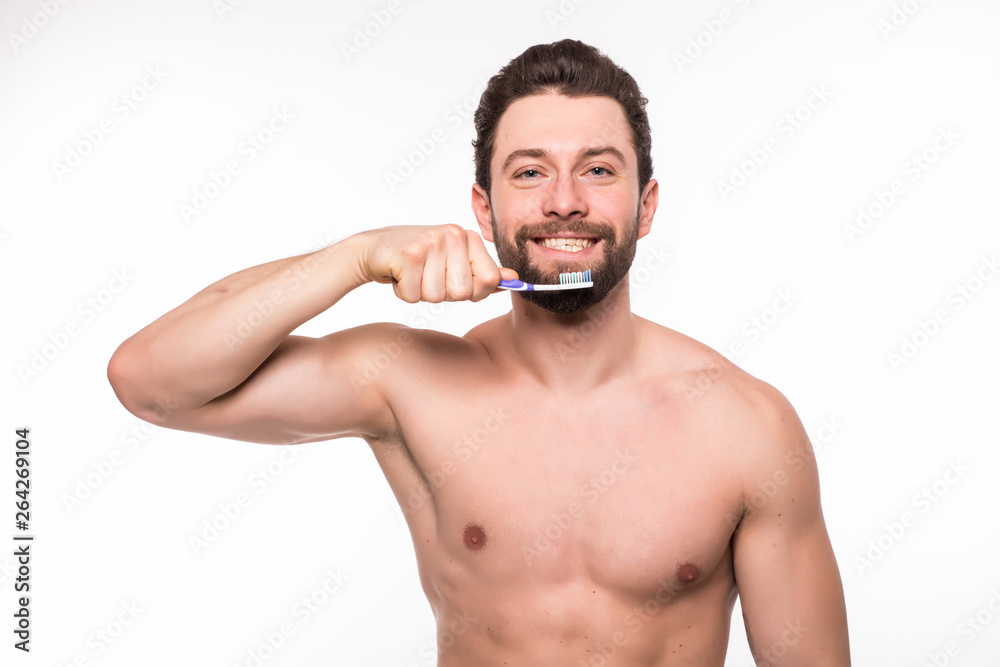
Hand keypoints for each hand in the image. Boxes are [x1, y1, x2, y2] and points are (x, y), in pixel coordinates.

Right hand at [359, 225, 517, 302]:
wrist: (374, 249)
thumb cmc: (417, 258)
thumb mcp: (455, 261)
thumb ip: (484, 272)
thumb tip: (514, 279)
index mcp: (468, 236)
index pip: (491, 280)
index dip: (474, 291)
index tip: (454, 279)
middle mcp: (452, 235)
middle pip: (464, 292)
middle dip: (444, 293)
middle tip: (427, 275)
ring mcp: (430, 243)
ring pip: (438, 297)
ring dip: (421, 293)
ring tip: (413, 273)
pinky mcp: (407, 256)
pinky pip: (414, 296)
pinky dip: (404, 292)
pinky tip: (399, 274)